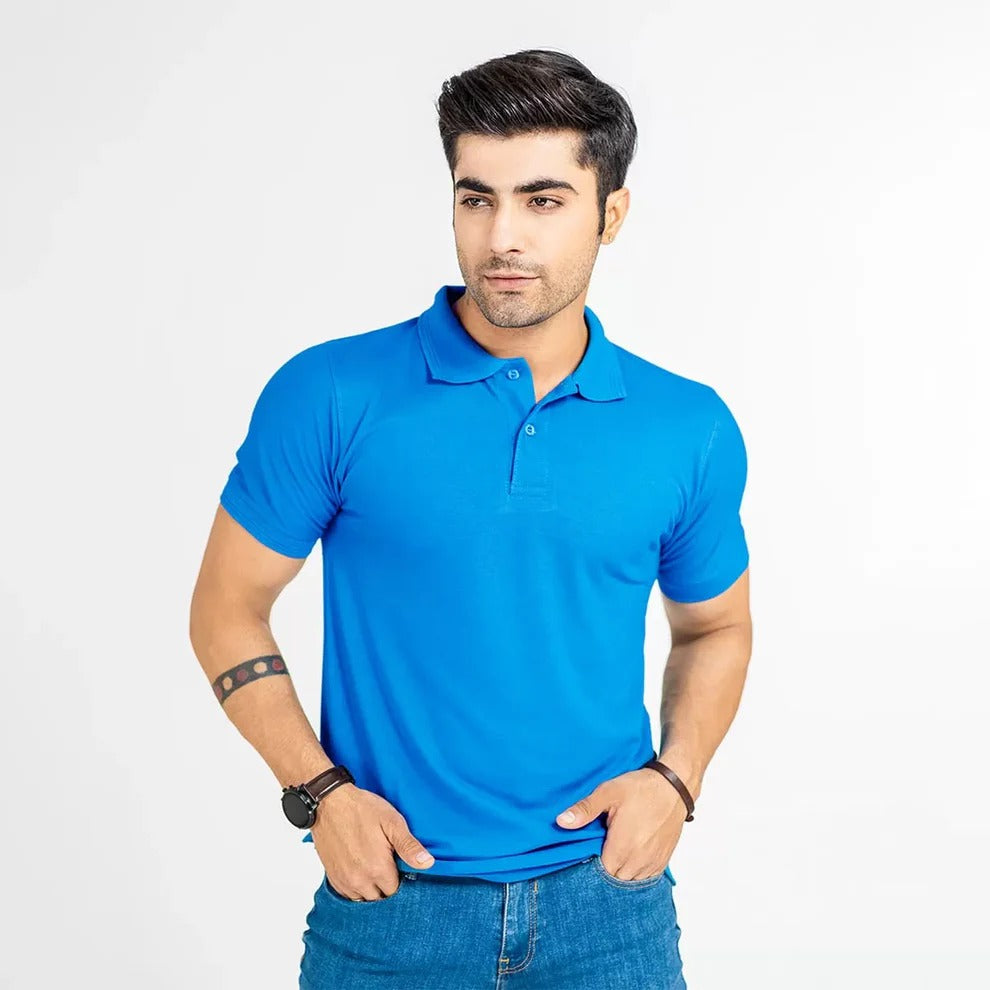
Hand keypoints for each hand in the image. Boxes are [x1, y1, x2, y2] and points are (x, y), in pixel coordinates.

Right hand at [312, 783, 434, 899]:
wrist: (330, 803)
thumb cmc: (362, 809)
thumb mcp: (392, 821)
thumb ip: (409, 846)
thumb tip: (428, 863)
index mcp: (377, 869)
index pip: (396, 892)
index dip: (401, 880)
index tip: (400, 867)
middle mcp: (359, 881)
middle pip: (380, 898)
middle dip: (387, 886)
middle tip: (388, 865)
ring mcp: (344, 881)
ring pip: (364, 899)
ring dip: (371, 889)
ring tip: (374, 868)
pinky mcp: (333, 877)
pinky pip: (348, 895)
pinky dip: (356, 888)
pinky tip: (361, 871)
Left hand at [555, 767, 686, 880]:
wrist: (674, 787)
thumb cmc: (641, 788)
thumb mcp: (608, 792)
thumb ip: (585, 809)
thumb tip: (561, 822)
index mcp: (622, 847)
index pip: (599, 874)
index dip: (589, 868)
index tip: (585, 855)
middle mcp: (638, 861)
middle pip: (613, 881)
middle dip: (603, 872)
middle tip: (596, 853)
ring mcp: (652, 863)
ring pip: (629, 882)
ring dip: (619, 873)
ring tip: (611, 854)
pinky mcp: (662, 862)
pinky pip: (644, 879)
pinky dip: (634, 873)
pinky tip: (627, 858)